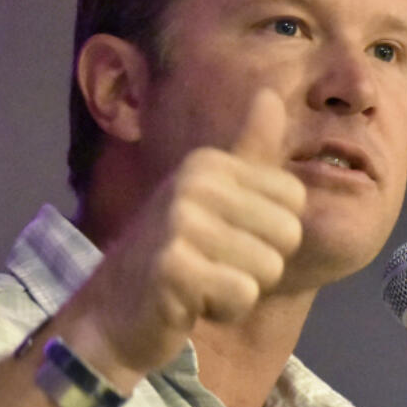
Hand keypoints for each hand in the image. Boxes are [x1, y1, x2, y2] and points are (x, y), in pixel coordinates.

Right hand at [60, 89, 306, 392]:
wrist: (112, 313)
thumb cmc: (172, 255)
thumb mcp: (212, 194)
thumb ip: (247, 149)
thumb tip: (271, 92)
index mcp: (208, 162)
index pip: (295, 200)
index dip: (269, 232)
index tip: (225, 239)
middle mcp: (193, 183)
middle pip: (288, 235)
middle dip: (258, 265)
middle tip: (211, 267)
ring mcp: (179, 223)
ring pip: (268, 269)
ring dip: (239, 290)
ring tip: (200, 284)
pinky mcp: (173, 268)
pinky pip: (242, 294)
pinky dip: (224, 310)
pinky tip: (191, 304)